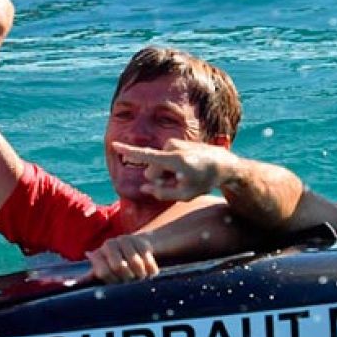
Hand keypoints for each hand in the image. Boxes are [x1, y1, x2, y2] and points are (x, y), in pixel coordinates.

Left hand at [85, 233, 159, 283]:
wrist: (137, 248)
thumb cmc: (118, 265)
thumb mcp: (103, 272)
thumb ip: (89, 278)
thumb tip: (70, 283)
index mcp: (98, 254)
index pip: (102, 271)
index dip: (113, 281)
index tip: (119, 284)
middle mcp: (108, 244)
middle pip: (118, 267)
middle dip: (127, 278)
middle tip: (132, 282)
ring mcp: (124, 240)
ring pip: (134, 263)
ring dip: (140, 274)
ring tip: (141, 278)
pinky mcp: (140, 240)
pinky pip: (146, 257)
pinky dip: (151, 269)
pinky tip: (151, 272)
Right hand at [113, 138, 234, 201]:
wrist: (222, 163)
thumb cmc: (204, 181)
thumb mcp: (185, 194)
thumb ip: (162, 193)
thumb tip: (143, 187)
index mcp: (175, 160)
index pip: (147, 156)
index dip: (129, 152)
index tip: (114, 144)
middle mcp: (173, 148)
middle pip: (152, 170)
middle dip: (159, 178)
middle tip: (179, 183)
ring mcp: (174, 143)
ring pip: (157, 164)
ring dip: (166, 173)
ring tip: (185, 176)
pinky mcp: (174, 142)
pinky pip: (163, 158)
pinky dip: (170, 166)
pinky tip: (185, 169)